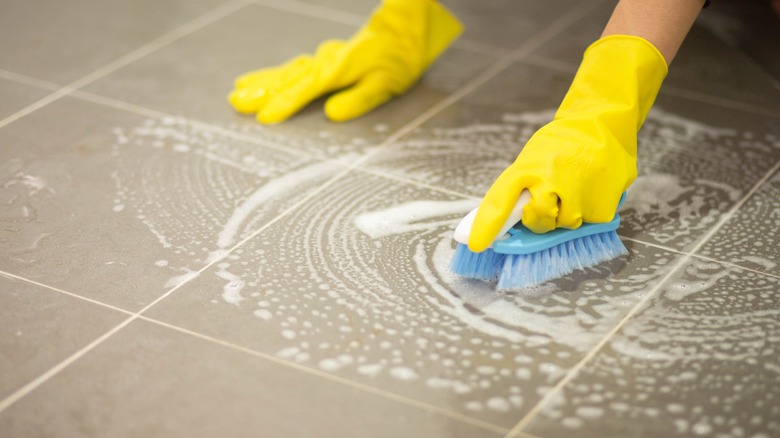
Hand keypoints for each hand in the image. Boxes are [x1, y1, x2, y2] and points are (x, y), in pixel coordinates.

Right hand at [228, 0, 461, 123]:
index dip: (284, 104)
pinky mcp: (323, 59)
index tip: (264, 117)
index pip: (305, 89)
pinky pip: (292, 68)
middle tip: (235, 103)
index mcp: (338, 70)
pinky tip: (260, 80)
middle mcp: (324, 62)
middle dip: (260, 92)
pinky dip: (273, 74)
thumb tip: (331, 113)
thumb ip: (358, 100)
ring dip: (261, 82)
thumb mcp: (385, 85)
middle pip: (287, 78)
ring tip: (237, 91)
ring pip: (286, 71)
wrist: (402, 32)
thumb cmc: (397, 61)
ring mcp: (322, 59)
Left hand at [468, 36, 667, 251]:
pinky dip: (590, 211)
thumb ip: (523, 185)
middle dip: (540, 220)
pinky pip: (590, 223)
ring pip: (565, 225)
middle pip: (537, 221)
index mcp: (527, 168)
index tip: (475, 244)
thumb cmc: (563, 145)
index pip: (500, 200)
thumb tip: (508, 218)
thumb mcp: (534, 157)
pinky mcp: (602, 207)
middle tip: (550, 202)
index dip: (487, 225)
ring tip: (576, 187)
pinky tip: (592, 189)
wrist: (604, 125)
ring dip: (568, 213)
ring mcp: (577, 194)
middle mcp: (549, 180)